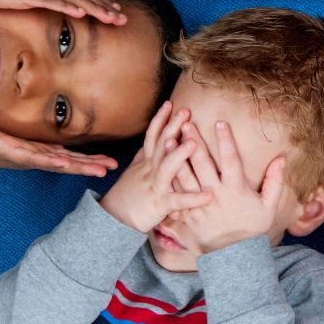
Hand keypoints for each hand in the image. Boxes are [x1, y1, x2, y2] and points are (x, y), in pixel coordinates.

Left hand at [0, 119, 117, 176]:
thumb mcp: (17, 137)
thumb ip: (36, 140)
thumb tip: (55, 140)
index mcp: (37, 154)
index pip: (69, 158)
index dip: (90, 161)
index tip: (110, 163)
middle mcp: (34, 158)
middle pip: (68, 163)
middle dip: (91, 166)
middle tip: (112, 168)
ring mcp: (24, 157)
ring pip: (56, 163)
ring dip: (77, 167)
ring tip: (97, 170)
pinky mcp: (11, 151)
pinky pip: (34, 157)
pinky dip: (50, 161)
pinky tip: (64, 163)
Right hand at [99, 103, 210, 231]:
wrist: (114, 220)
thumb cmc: (128, 194)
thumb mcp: (134, 171)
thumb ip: (145, 154)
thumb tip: (152, 138)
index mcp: (146, 162)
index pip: (153, 136)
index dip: (160, 119)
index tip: (170, 103)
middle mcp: (150, 170)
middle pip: (161, 145)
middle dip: (172, 127)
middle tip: (185, 111)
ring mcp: (155, 186)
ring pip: (167, 168)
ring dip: (179, 155)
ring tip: (193, 143)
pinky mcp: (160, 204)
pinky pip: (178, 201)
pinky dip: (193, 198)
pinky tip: (209, 195)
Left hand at [174, 121, 287, 254]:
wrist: (233, 256)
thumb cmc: (252, 229)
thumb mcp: (269, 207)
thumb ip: (275, 182)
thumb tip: (281, 159)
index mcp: (235, 190)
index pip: (231, 160)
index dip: (226, 140)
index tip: (220, 122)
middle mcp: (216, 195)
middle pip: (202, 164)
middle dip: (195, 141)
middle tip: (187, 123)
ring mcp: (199, 205)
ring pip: (185, 176)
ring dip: (177, 157)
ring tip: (169, 139)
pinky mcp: (188, 214)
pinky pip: (176, 193)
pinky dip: (170, 177)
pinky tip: (163, 165)